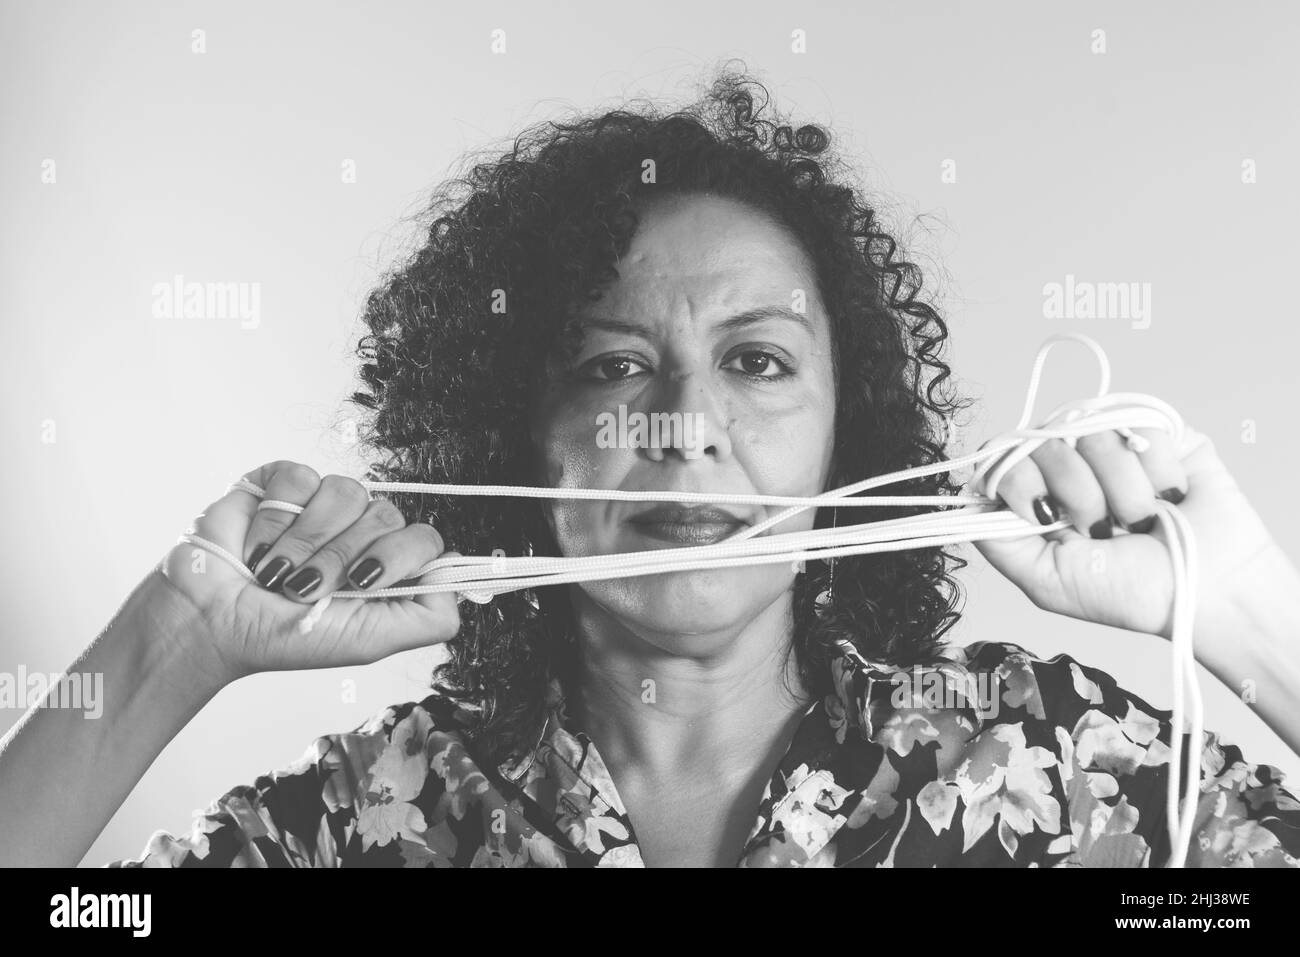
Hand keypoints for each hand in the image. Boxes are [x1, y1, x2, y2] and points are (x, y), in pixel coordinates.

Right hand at [157, 460, 463, 682]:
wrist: (210, 622)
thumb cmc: (286, 637)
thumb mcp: (369, 642)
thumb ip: (428, 619)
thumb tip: (462, 586)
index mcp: (389, 565)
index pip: (426, 538)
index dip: (396, 558)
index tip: (361, 585)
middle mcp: (363, 530)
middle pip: (387, 516)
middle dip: (340, 560)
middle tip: (304, 589)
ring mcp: (325, 503)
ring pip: (348, 493)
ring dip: (305, 544)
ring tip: (274, 573)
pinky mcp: (285, 482)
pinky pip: (302, 478)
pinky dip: (276, 520)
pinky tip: (257, 546)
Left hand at [971, 426, 1279, 646]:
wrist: (1209, 591)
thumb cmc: (1131, 594)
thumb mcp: (1047, 581)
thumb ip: (998, 541)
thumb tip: (966, 499)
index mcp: (1038, 496)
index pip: (1002, 454)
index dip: (1019, 479)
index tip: (1043, 514)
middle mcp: (1070, 465)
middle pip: (1045, 441)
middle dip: (1079, 496)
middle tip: (1104, 531)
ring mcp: (1113, 444)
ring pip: (1095, 434)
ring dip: (1124, 492)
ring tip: (1141, 521)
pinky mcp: (1158, 431)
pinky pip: (1140, 423)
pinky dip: (1158, 470)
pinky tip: (1170, 497)